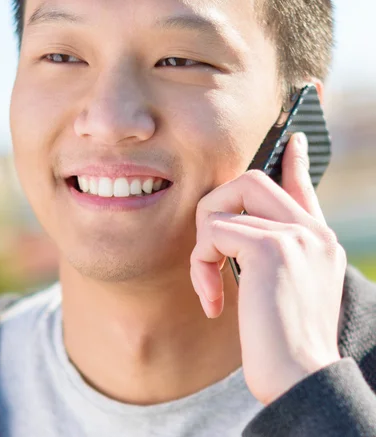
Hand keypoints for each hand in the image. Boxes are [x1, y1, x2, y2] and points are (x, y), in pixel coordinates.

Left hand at [190, 132, 346, 404]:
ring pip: (222, 203)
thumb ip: (267, 252)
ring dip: (203, 246)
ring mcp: (295, 235)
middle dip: (213, 210)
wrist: (298, 377)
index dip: (294, 162)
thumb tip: (235, 231)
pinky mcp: (271, 248)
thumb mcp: (283, 290)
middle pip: (249, 179)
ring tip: (211, 287)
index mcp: (317, 239)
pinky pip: (213, 232)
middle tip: (210, 255)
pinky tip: (213, 302)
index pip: (302, 186)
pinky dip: (201, 264)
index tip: (292, 140)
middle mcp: (311, 231)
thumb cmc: (282, 344)